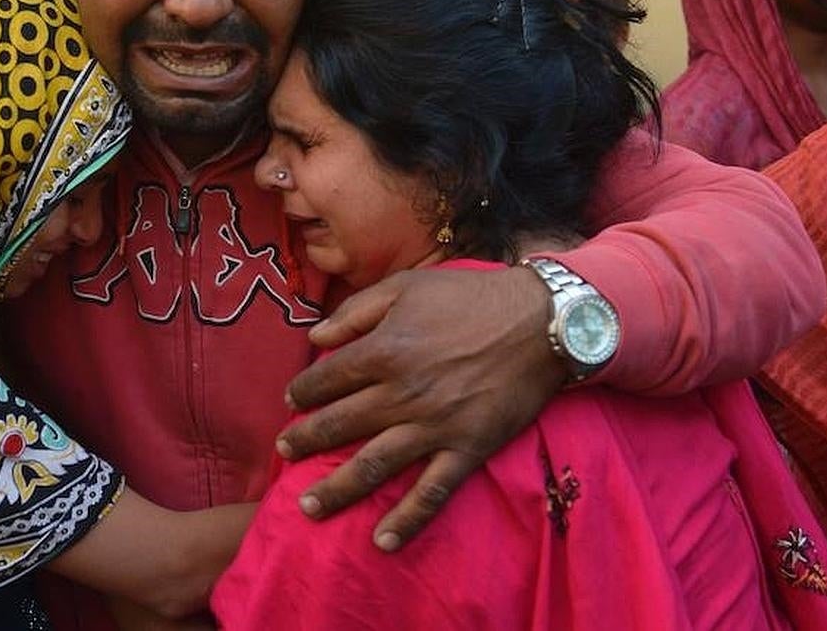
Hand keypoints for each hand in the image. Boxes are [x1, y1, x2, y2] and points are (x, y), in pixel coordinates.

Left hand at [276, 266, 565, 549]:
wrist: (543, 321)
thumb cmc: (471, 297)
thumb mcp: (407, 285)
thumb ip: (356, 310)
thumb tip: (315, 336)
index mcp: (385, 350)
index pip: (327, 379)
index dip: (303, 392)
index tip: (292, 402)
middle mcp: (402, 394)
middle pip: (339, 425)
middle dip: (305, 441)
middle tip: (283, 453)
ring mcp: (434, 426)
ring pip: (373, 465)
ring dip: (337, 489)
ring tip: (308, 506)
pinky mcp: (467, 449)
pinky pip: (432, 492)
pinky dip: (407, 519)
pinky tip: (383, 541)